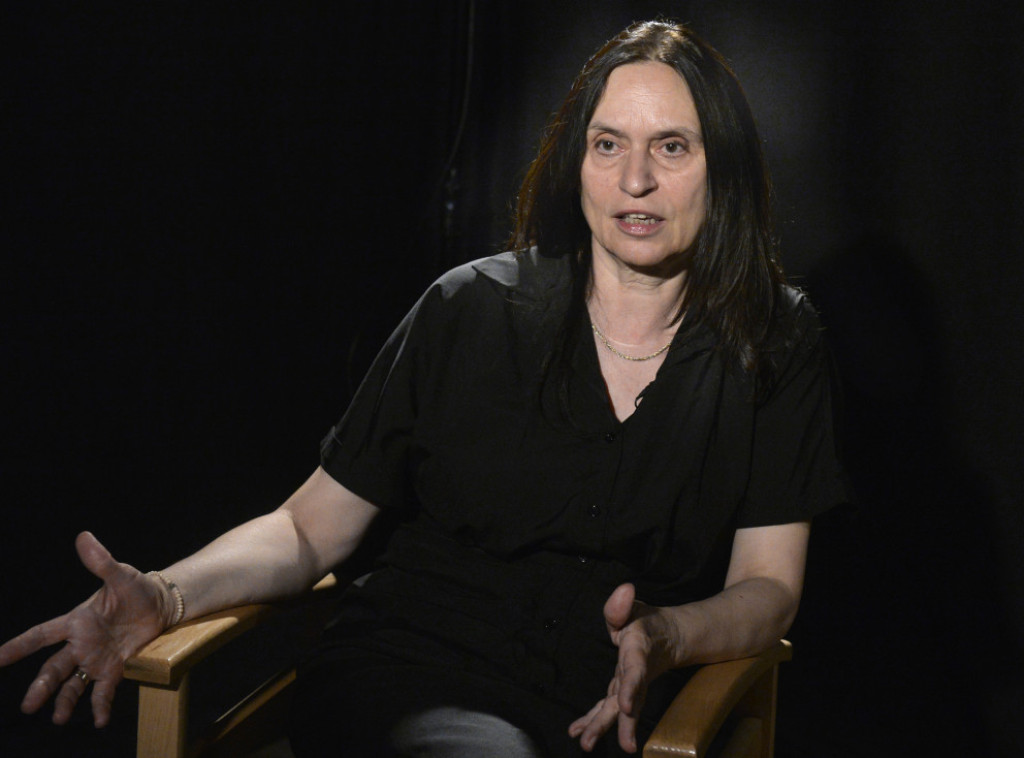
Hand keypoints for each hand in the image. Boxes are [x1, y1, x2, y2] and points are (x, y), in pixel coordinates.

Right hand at [0, 532, 171, 726]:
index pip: (41, 634)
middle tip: (27, 706)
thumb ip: (101, 562)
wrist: (161, 604)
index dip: (18, 646)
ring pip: (73, 683)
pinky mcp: (116, 668)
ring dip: (64, 701)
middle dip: (40, 686)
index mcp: (77, 621)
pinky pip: (104, 690)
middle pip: (54, 668)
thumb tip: (84, 536)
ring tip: (58, 719)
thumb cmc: (137, 588)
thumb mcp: (121, 574)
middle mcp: (81, 643)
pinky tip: (100, 720)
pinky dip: (100, 705)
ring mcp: (97, 658)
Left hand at [568, 583, 679, 753]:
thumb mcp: (634, 607)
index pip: (636, 671)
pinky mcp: (623, 690)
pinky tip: (579, 733)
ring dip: (601, 725)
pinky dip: (595, 719)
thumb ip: (622, 603)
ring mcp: (630, 685)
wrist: (669, 638)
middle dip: (613, 722)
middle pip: (625, 700)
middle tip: (594, 741)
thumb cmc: (646, 621)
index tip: (629, 706)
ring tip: (586, 744)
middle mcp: (635, 673)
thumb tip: (625, 589)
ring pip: (618, 708)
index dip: (632, 687)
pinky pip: (610, 707)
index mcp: (638, 651)